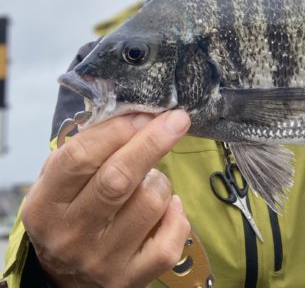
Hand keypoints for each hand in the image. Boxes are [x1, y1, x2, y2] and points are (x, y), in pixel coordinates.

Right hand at [22, 110, 190, 287]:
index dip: (116, 130)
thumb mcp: (60, 182)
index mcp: (46, 205)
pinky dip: (177, 216)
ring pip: (151, 201)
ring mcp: (102, 260)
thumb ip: (88, 148)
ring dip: (160, 181)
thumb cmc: (70, 214)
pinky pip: (170, 239)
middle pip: (119, 178)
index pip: (80, 158)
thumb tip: (136, 115)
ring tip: (150, 182)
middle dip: (153, 141)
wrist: (68, 278)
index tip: (143, 114)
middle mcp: (71, 235)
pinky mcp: (131, 278)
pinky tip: (168, 208)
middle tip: (177, 120)